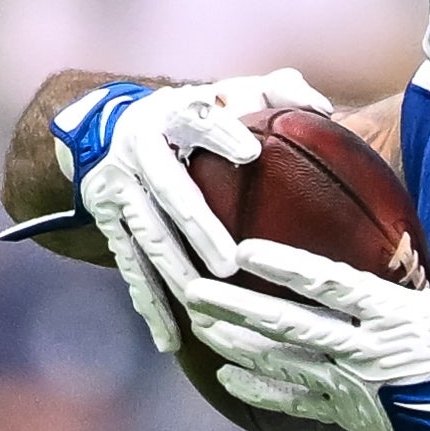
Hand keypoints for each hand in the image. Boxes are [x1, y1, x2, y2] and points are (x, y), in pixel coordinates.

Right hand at [61, 70, 332, 356]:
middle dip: (197, 227)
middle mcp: (140, 151)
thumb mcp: (230, 90)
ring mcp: (119, 190)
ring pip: (147, 237)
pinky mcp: (108, 224)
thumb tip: (321, 109)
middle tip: (230, 264)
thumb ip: (277, 90)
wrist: (108, 125)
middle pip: (169, 191)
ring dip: (174, 272)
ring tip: (204, 304)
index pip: (197, 119)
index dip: (220, 134)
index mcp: (174, 114)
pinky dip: (149, 305)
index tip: (250, 152)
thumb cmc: (196, 112)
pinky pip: (130, 268)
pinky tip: (171, 340)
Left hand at [179, 172, 429, 430]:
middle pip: (290, 325)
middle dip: (238, 307)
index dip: (286, 266)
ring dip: (238, 344)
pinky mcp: (349, 415)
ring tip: (199, 326)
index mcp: (394, 315)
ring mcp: (352, 386)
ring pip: (283, 362)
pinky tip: (227, 379)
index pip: (329, 284)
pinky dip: (261, 390)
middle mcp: (363, 350)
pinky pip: (297, 402)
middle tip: (193, 289)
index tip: (244, 249)